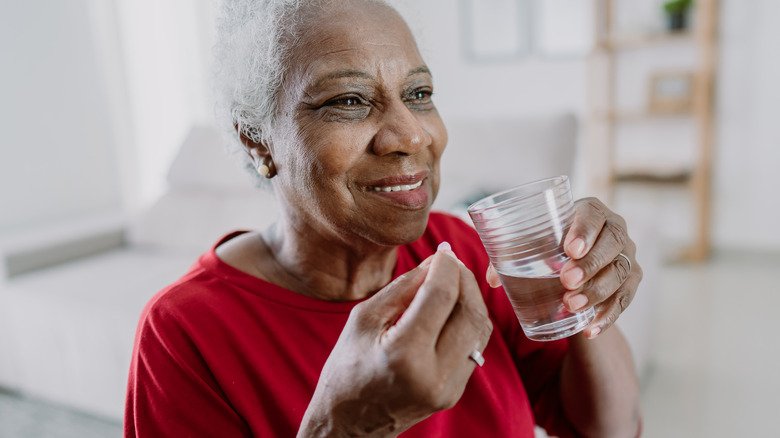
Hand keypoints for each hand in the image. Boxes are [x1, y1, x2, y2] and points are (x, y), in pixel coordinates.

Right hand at [299, 246, 492, 436]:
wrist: (348, 423)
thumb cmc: (347, 367)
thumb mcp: (365, 319)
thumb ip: (404, 287)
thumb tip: (437, 260)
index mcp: (404, 354)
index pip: (441, 296)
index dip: (446, 266)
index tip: (442, 251)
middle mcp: (433, 374)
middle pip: (470, 311)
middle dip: (465, 279)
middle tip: (451, 263)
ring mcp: (448, 388)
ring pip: (479, 329)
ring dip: (471, 299)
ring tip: (452, 282)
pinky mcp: (455, 392)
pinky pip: (474, 346)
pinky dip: (467, 321)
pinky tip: (450, 309)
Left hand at [486, 197, 641, 338]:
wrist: (576, 261)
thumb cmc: (549, 245)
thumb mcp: (532, 243)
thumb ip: (509, 254)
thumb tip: (492, 279)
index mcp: (591, 211)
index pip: (594, 215)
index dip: (585, 231)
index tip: (570, 249)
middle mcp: (615, 229)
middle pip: (612, 243)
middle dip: (590, 264)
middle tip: (567, 282)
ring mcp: (626, 255)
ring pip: (620, 273)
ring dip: (597, 292)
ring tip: (572, 305)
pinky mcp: (630, 281)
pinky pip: (625, 300)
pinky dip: (608, 316)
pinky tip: (590, 328)